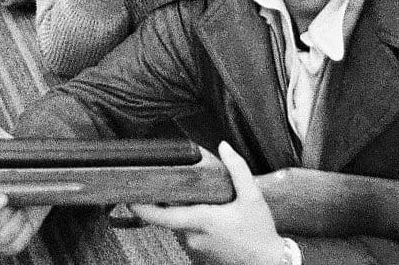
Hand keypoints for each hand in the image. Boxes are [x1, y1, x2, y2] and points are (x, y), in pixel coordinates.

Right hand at [0, 119, 50, 254]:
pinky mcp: (8, 242)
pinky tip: (26, 214)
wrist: (37, 174)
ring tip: (21, 200)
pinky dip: (24, 230)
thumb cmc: (10, 159)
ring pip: (0, 236)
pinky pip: (14, 245)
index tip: (0, 197)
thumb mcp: (1, 142)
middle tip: (10, 197)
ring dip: (15, 219)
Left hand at [131, 142, 283, 264]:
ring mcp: (195, 248)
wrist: (270, 263)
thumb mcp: (252, 196)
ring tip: (195, 194)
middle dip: (168, 199)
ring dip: (183, 209)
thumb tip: (224, 146)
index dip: (143, 207)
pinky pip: (188, 232)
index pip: (161, 217)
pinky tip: (206, 211)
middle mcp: (193, 236)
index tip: (129, 195)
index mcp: (201, 221)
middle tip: (167, 180)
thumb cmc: (260, 233)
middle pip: (170, 215)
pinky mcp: (200, 253)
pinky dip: (191, 219)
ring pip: (179, 223)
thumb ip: (237, 168)